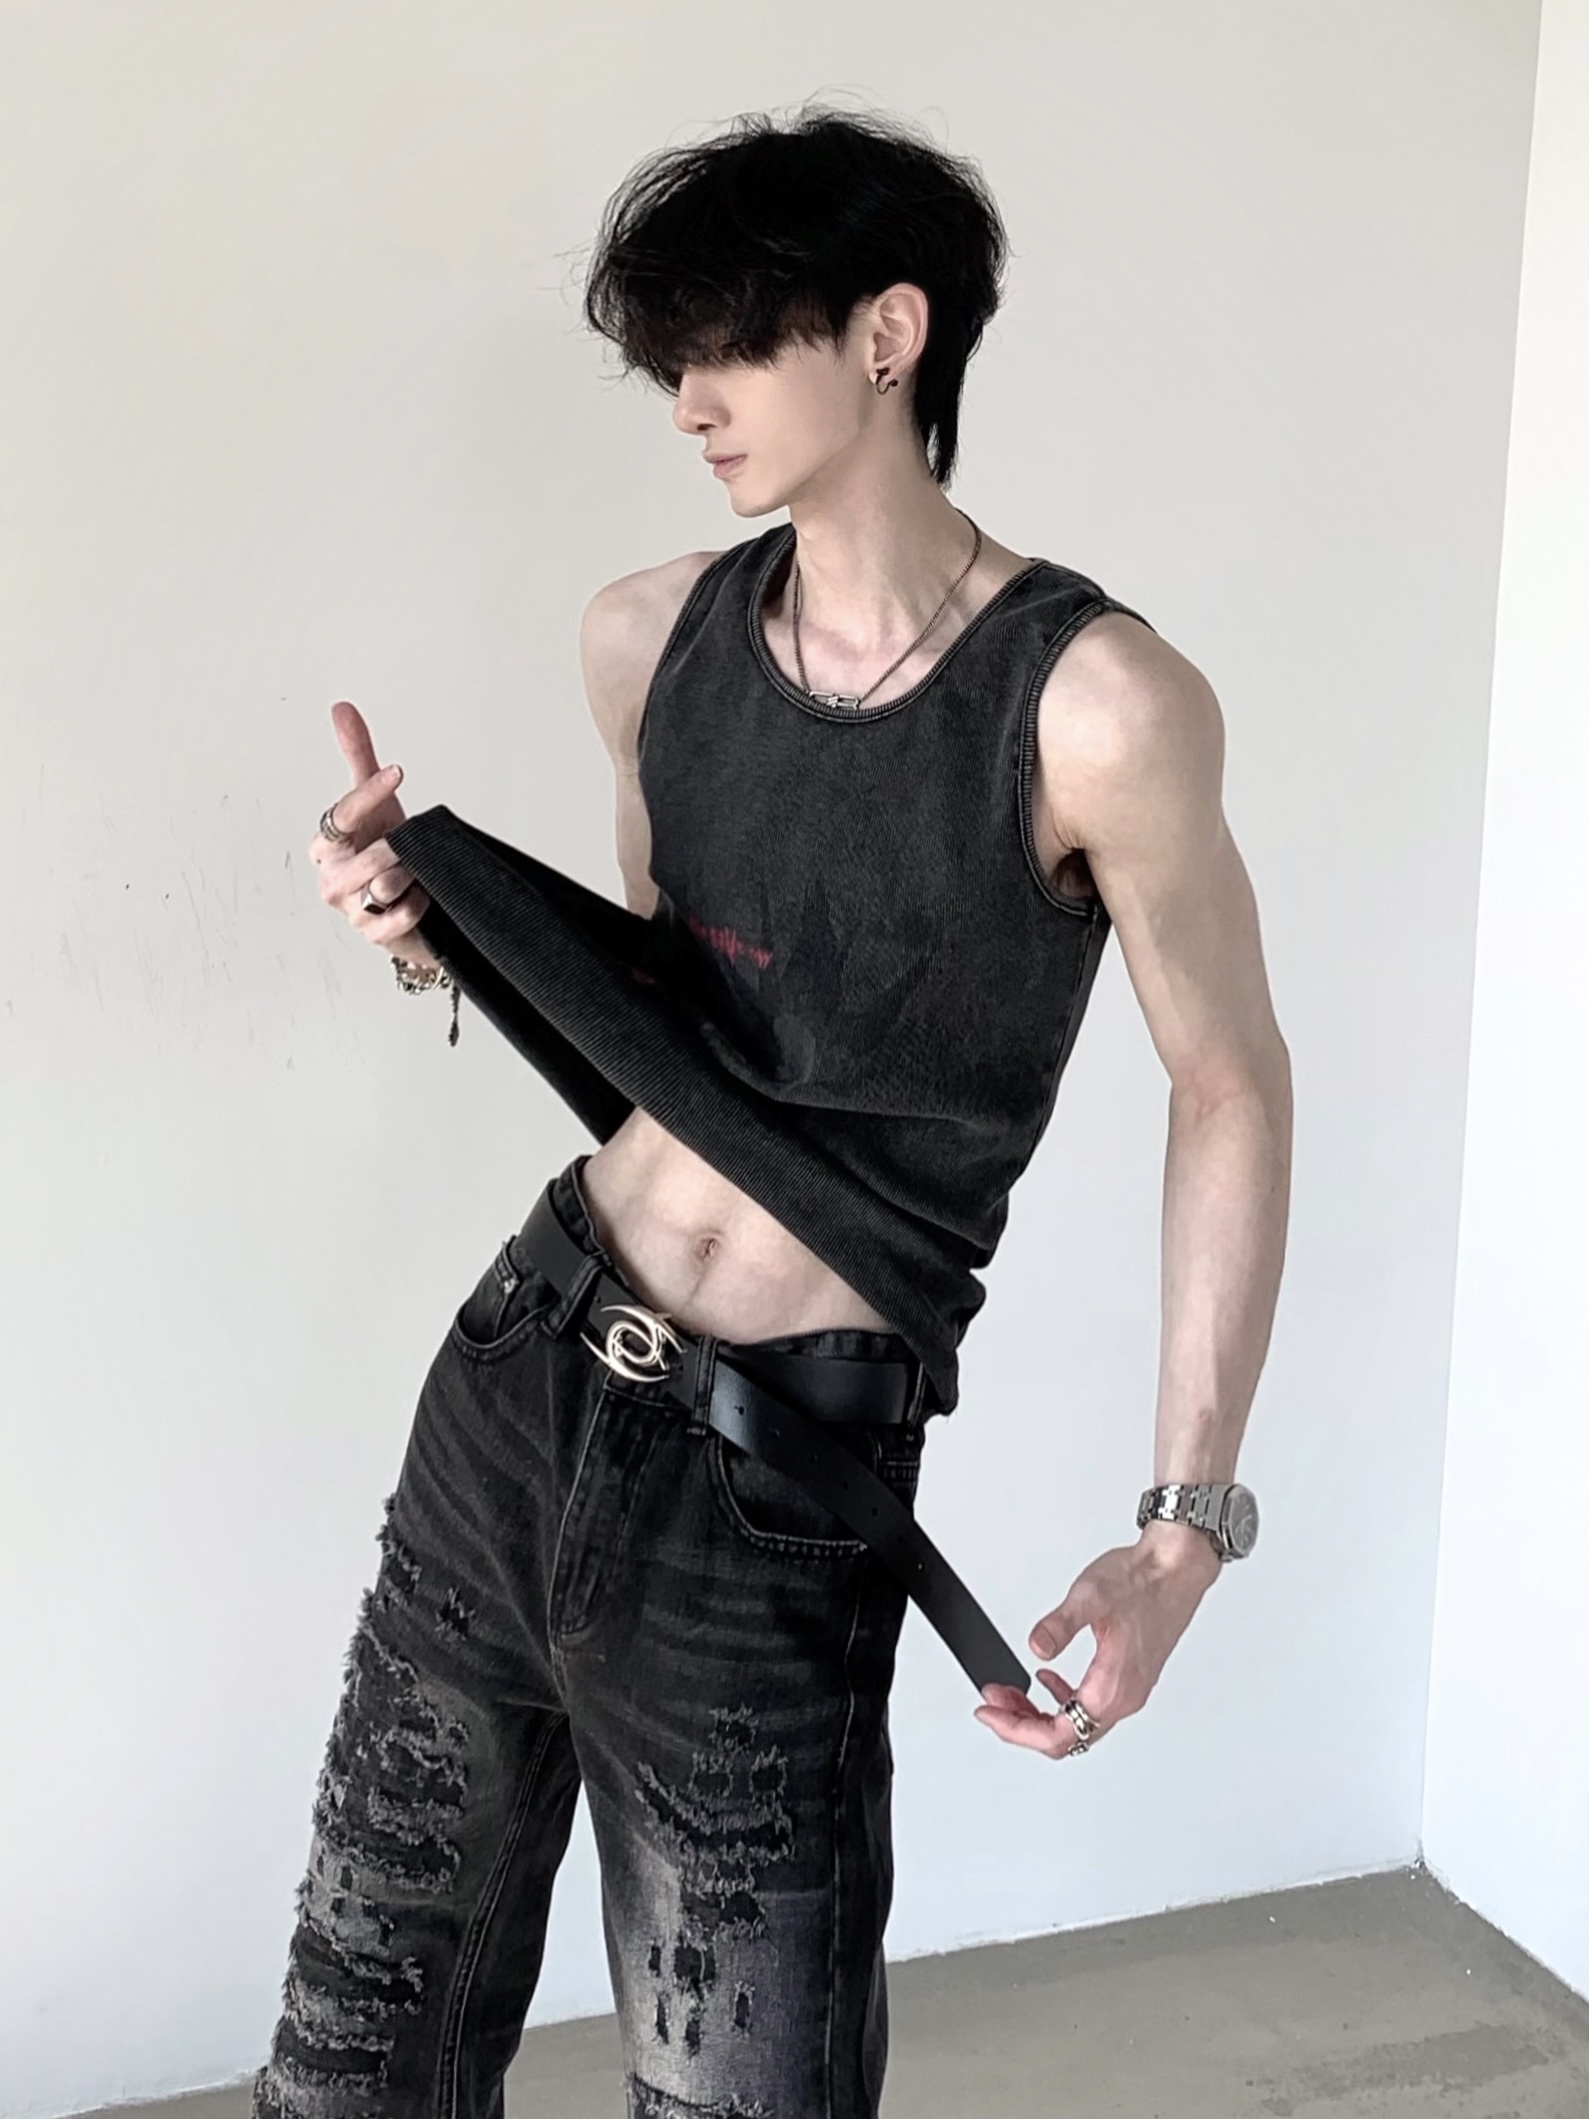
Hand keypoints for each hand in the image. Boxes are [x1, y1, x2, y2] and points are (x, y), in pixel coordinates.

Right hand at [308, 700, 439, 973]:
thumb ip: (358, 756)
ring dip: (411, 873)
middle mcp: (331, 878)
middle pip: (368, 856)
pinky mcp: (373, 934)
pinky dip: (418, 901)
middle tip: (410, 841)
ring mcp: (350, 909)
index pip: (341, 815)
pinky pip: (401, 914)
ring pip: (386, 885)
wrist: (405, 901)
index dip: (369, 793)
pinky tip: (422, 893)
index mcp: (325, 845)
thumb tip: (342, 708)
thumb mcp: (376, 803)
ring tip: (417, 869)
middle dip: (398, 846)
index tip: (398, 772)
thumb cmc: (384, 847)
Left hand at [974, 1525, 1221, 1759]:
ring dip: (1040, 1713)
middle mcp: (1124, 1697)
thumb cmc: (1143, 1581)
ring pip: (1077, 1725)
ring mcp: (1129, 1689)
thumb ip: (1059, 1626)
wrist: (1176, 1568)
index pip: (1059, 1735)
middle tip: (994, 1703)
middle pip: (1066, 1738)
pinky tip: (1046, 1680)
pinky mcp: (1128, 1677)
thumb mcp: (1090, 1597)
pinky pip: (1089, 1706)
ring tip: (1012, 1693)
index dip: (1017, 1730)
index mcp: (1114, 1687)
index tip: (990, 1713)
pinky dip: (1060, 1700)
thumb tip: (1036, 1648)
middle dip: (1022, 1724)